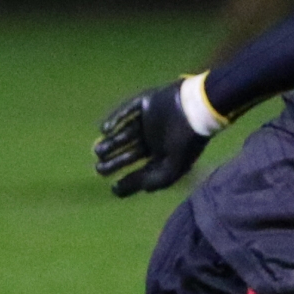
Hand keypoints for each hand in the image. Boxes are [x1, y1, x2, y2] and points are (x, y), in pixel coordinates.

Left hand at [93, 79, 211, 196]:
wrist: (196, 111)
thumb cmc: (186, 143)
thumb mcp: (171, 169)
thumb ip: (153, 180)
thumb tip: (135, 190)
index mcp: (164, 153)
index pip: (143, 169)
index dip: (129, 180)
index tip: (114, 187)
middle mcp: (155, 137)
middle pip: (130, 152)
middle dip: (115, 162)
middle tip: (100, 170)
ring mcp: (150, 119)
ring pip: (125, 133)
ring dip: (111, 143)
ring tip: (98, 152)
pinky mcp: (146, 102)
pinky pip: (127, 110)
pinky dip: (115, 119)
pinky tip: (105, 130)